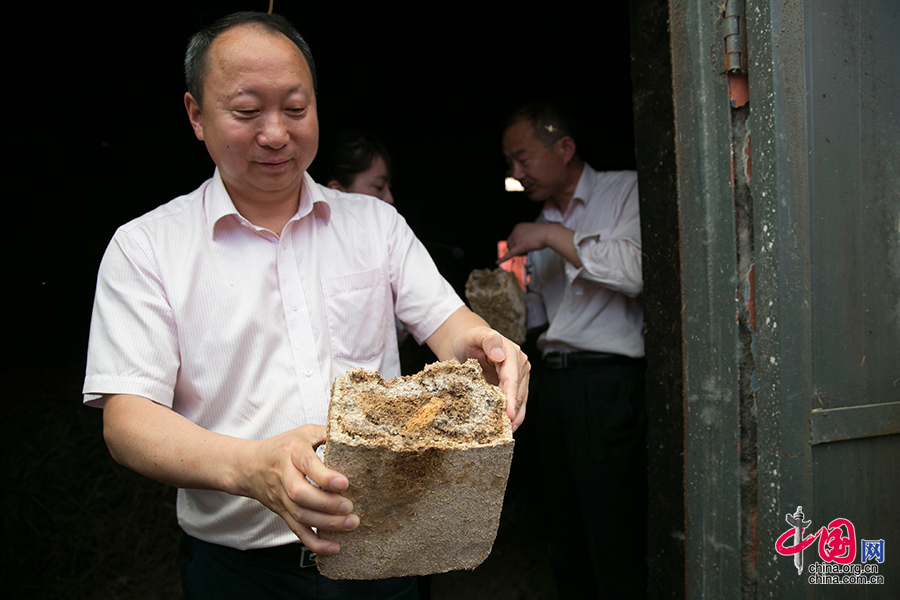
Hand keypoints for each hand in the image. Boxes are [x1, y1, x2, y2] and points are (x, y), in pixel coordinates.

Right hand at [241, 424, 358, 554]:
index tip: (344, 483)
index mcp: (291, 452)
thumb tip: (358, 434)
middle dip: (327, 504)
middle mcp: (284, 475)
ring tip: (350, 524)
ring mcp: (282, 497)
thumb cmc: (283, 446)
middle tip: (350, 507)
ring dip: (327, 523)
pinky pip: (297, 531)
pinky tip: (334, 548)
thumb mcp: (304, 432)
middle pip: (301, 494)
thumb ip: (328, 432)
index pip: (305, 463)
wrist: (249, 465)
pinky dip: (315, 543)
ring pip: (301, 515)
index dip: (324, 476)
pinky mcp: (283, 513)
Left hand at [452, 326, 529, 431]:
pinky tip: (506, 427)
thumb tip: (499, 355)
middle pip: (519, 393)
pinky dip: (511, 416)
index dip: (511, 398)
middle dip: (513, 412)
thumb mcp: (473, 335)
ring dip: (514, 418)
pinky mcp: (513, 386)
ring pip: (520, 401)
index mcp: (512, 353)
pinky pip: (515, 403)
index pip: (512, 379)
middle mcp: (519, 365)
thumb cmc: (469, 339)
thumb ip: (488, 340)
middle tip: (505, 432)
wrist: (466, 342)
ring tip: (505, 433)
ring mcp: (518, 377)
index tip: (508, 414)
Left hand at [498, 222, 580, 267]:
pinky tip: (497, 262)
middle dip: (516, 248)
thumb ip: (526, 236)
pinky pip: (509, 254)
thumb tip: (524, 243)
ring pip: (512, 250)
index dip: (517, 243)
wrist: (548, 233)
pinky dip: (502, 258)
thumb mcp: (532, 232)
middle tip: (526, 249)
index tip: (525, 245)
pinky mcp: (518, 247)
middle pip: (510, 244)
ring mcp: (516, 239)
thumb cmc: (544, 233)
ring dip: (519, 252)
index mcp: (517, 227)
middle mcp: (514, 232)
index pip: (512, 238)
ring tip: (528, 250)